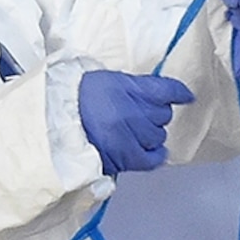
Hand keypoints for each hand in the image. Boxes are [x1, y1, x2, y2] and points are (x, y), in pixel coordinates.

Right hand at [78, 69, 194, 175]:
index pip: (167, 90)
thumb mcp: (107, 81)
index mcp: (128, 87)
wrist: (54, 119)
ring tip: (133, 133)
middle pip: (163, 115)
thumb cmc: (77, 98)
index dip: (178, 94)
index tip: (185, 96)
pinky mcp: (125, 156)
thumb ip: (134, 87)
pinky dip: (156, 156)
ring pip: (158, 136)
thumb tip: (159, 94)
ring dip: (150, 134)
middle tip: (138, 115)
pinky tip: (154, 152)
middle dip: (154, 114)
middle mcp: (133, 111)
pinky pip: (152, 159)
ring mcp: (131, 135)